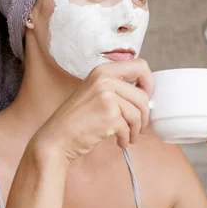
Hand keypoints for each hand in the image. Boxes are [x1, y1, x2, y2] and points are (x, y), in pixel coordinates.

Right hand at [30, 59, 153, 164]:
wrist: (57, 137)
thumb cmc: (76, 119)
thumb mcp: (94, 92)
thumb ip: (117, 88)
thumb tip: (146, 95)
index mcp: (103, 70)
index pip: (141, 65)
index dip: (149, 83)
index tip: (145, 97)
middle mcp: (105, 79)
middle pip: (143, 96)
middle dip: (144, 116)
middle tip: (137, 127)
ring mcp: (107, 96)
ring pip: (139, 113)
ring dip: (136, 130)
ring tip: (127, 136)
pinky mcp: (109, 115)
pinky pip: (129, 128)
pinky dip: (126, 139)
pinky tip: (118, 142)